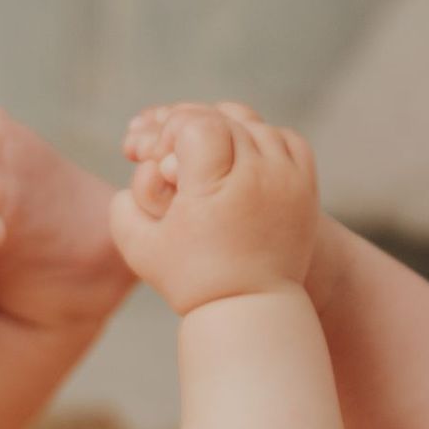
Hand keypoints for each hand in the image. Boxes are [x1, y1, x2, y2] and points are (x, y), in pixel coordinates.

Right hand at [109, 102, 318, 314]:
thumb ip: (123, 205)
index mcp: (214, 188)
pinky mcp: (305, 186)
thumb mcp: (139, 247)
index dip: (173, 129)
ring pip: (256, 125)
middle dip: (194, 126)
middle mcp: (256, 177)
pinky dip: (263, 139)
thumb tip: (140, 165)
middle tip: (175, 147)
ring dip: (227, 130)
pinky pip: (285, 139)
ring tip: (205, 149)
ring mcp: (286, 179)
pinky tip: (242, 155)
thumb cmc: (190, 280)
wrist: (250, 308)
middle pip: (225, 119)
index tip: (162, 154)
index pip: (197, 125)